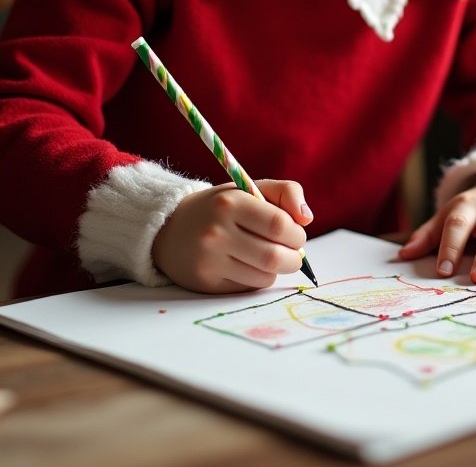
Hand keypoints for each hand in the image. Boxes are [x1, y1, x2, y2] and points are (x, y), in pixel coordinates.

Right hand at [152, 179, 312, 293]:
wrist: (169, 228)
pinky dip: (257, 278)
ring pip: (264, 276)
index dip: (296, 233)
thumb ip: (285, 192)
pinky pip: (248, 287)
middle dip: (293, 258)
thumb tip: (307, 218)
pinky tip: (248, 265)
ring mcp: (209, 260)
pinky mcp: (206, 283)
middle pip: (275, 256)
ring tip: (268, 256)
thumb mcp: (249, 189)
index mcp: (231, 203)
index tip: (296, 234)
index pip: (279, 225)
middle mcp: (217, 232)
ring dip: (276, 269)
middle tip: (291, 253)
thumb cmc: (220, 207)